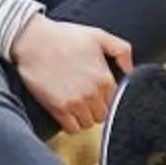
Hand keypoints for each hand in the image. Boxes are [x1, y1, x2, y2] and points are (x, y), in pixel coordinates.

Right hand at [11, 15, 131, 132]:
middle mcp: (93, 93)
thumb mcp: (98, 35)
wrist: (33, 40)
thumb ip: (122, 51)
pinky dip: (70, 123)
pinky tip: (66, 110)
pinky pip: (72, 129)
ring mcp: (76, 103)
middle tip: (85, 95)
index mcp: (105, 78)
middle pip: (103, 115)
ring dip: (83, 116)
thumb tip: (132, 71)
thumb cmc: (64, 36)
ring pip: (88, 124)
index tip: (98, 90)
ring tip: (75, 102)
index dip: (107, 97)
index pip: (115, 101)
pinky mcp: (58, 109)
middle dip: (96, 107)